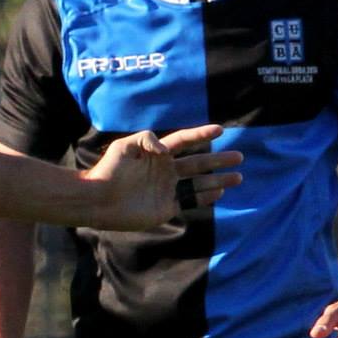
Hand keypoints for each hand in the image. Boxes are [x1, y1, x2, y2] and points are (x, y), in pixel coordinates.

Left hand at [84, 126, 242, 231]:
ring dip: (218, 181)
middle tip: (239, 157)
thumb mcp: (125, 146)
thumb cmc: (109, 171)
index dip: (201, 135)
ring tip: (238, 177)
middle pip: (198, 163)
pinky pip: (190, 201)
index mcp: (158, 154)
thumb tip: (166, 151)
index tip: (220, 130)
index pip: (184, 141)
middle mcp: (166, 170)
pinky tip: (220, 193)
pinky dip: (205, 197)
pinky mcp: (165, 207)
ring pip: (199, 183)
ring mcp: (167, 189)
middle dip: (219, 160)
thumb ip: (147, 139)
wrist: (98, 200)